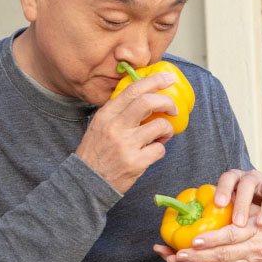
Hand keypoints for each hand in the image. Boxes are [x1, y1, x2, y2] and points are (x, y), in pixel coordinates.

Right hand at [75, 72, 176, 192]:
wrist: (87, 182)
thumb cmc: (96, 153)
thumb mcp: (99, 126)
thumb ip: (118, 112)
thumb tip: (143, 98)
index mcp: (106, 115)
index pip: (132, 90)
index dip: (153, 81)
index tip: (168, 79)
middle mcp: (116, 127)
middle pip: (148, 102)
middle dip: (167, 102)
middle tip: (174, 108)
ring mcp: (126, 145)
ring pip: (160, 126)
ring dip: (167, 129)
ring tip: (162, 135)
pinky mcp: (136, 162)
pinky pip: (160, 150)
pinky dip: (160, 149)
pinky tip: (152, 152)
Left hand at [213, 169, 261, 226]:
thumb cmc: (244, 215)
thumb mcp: (231, 214)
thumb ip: (216, 218)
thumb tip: (190, 236)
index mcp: (236, 181)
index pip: (227, 179)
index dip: (223, 190)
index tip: (218, 204)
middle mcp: (253, 179)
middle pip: (247, 185)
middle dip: (243, 204)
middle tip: (239, 223)